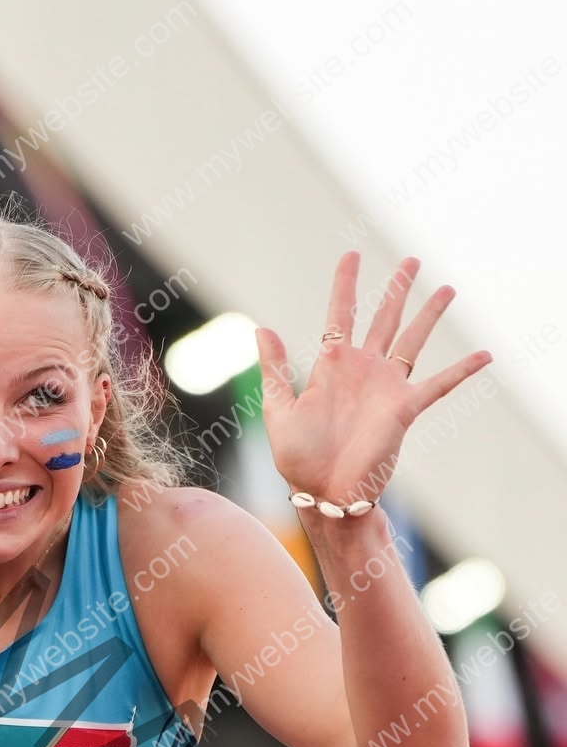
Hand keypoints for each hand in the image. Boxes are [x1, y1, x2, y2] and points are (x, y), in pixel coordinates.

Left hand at [254, 252, 491, 505]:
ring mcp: (386, 387)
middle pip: (385, 318)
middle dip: (398, 289)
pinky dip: (463, 370)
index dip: (346, 283)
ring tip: (448, 288)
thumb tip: (261, 327)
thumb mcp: (278, 409)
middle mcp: (362, 370)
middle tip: (412, 260)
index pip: (341, 313)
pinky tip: (486, 355)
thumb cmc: (298, 458)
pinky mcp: (405, 408)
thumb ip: (274, 369)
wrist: (324, 491)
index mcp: (331, 366)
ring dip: (430, 315)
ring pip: (413, 340)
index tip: (352, 255)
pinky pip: (439, 384)